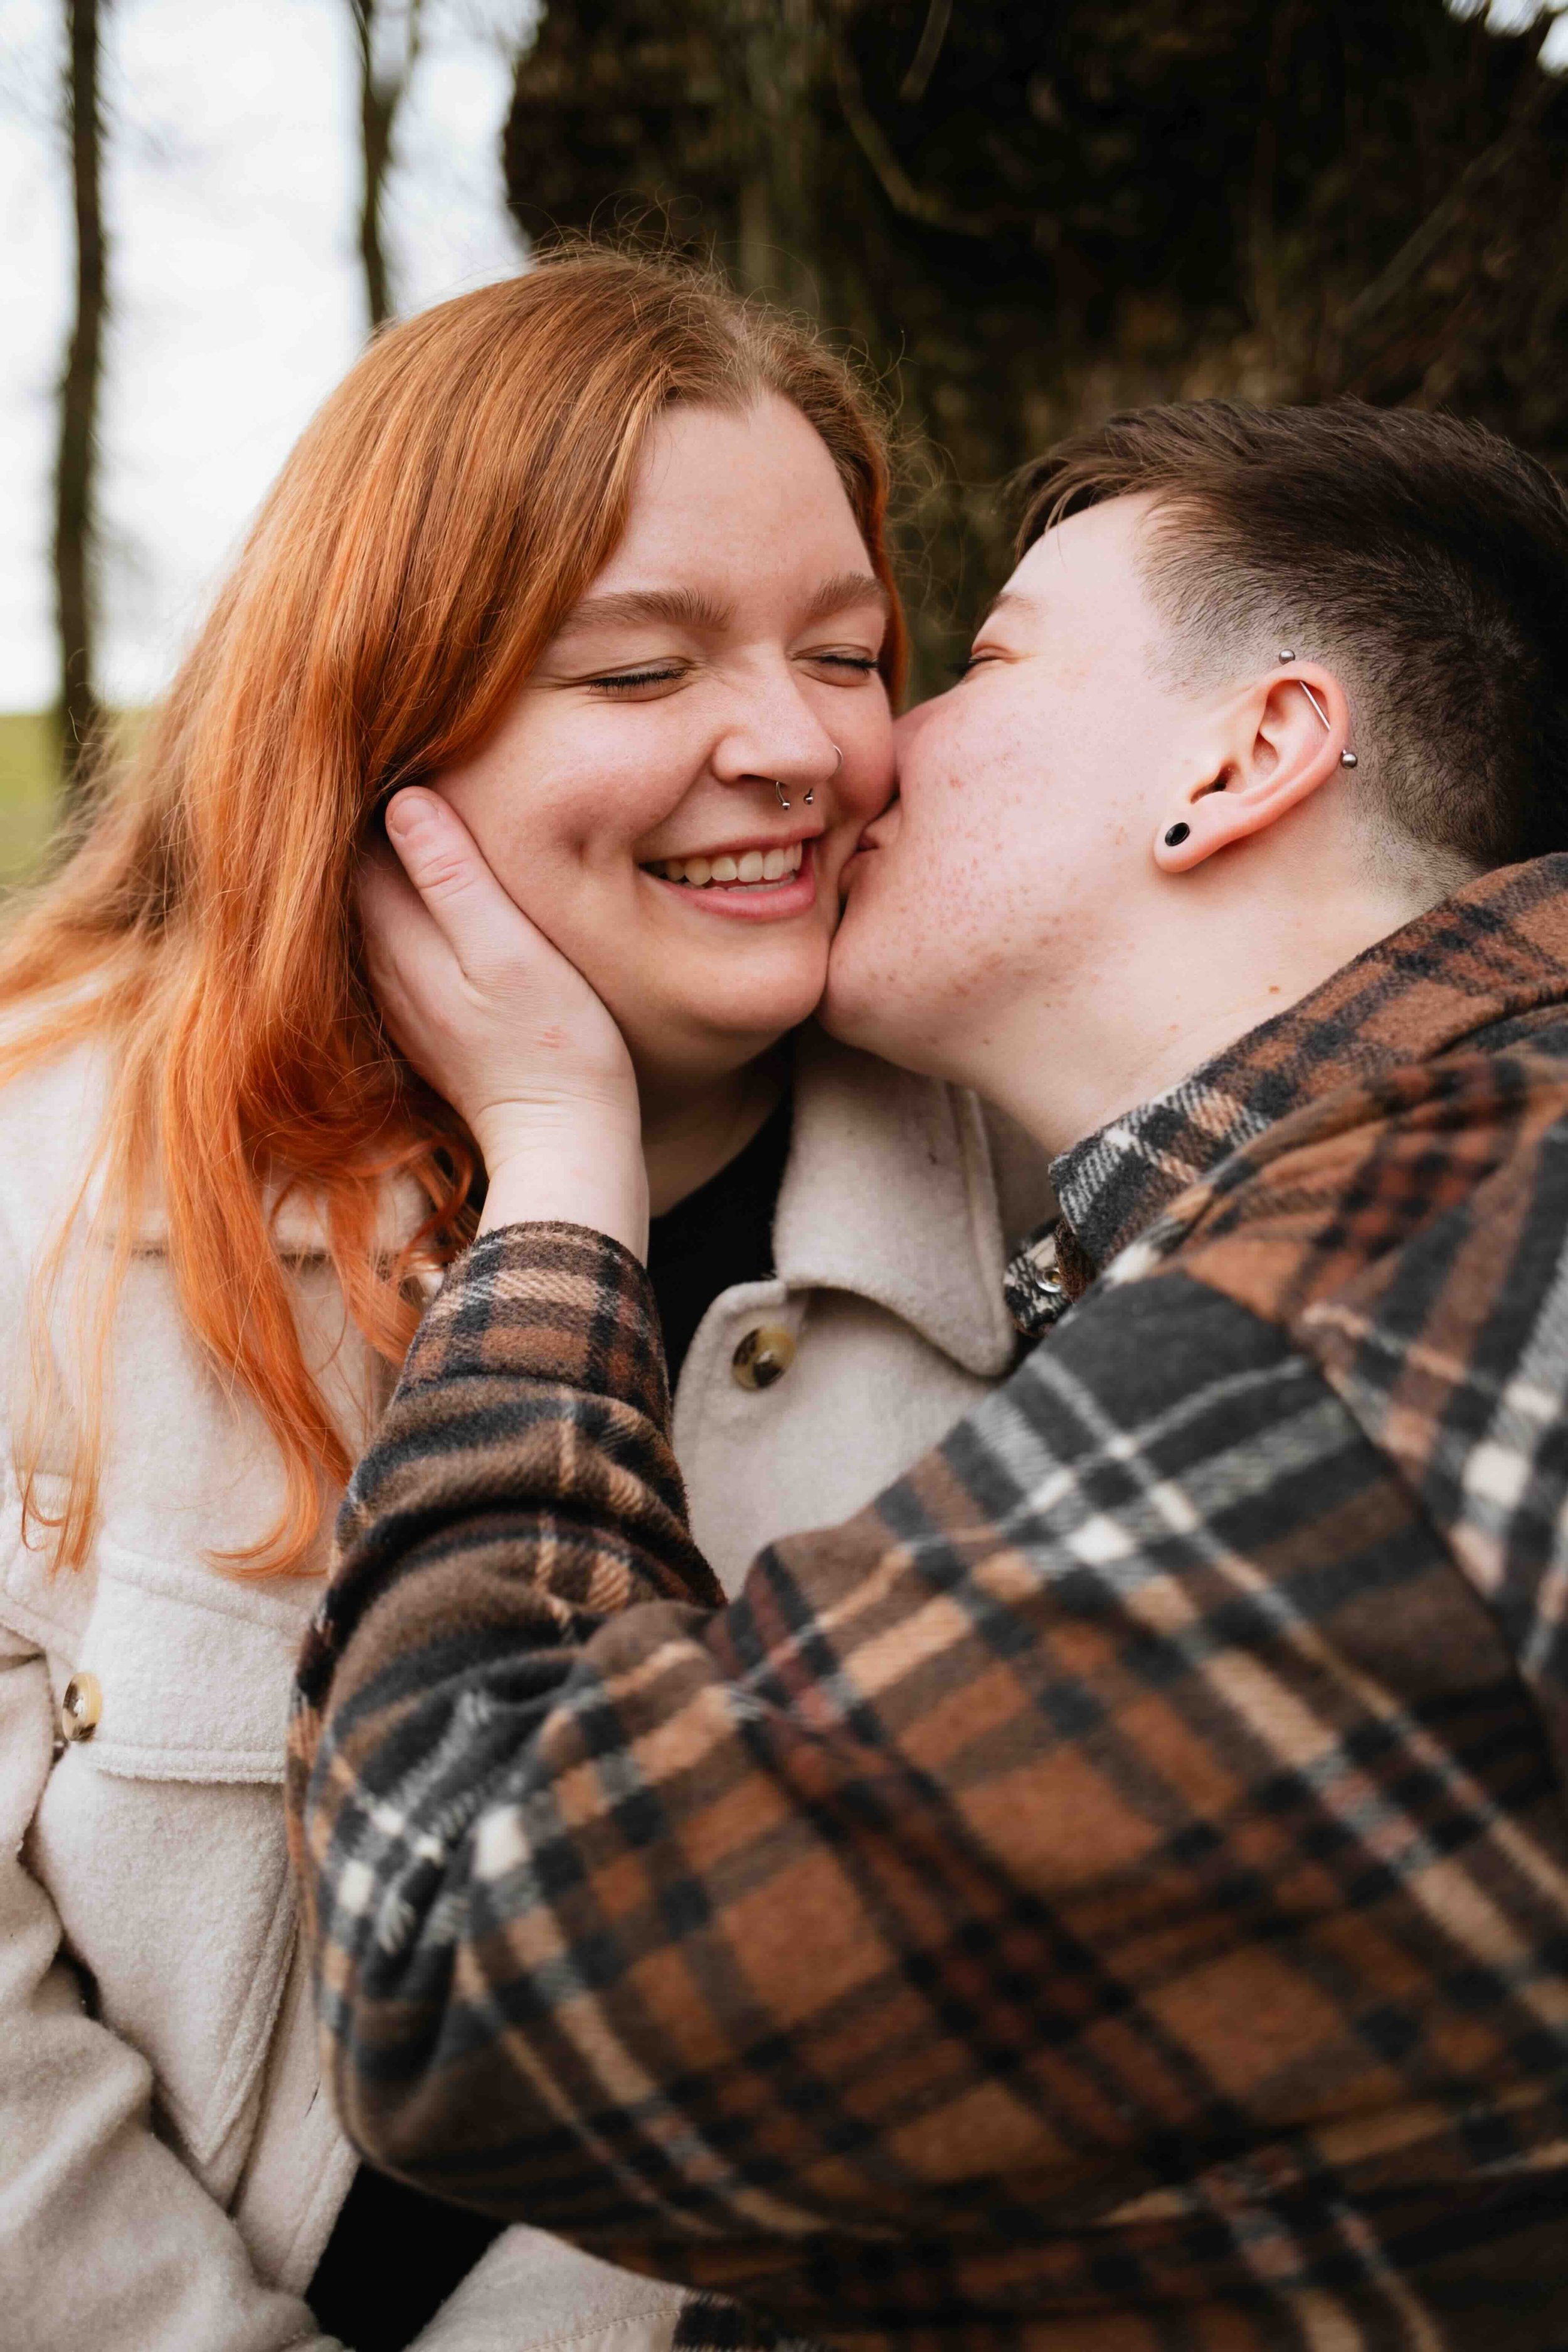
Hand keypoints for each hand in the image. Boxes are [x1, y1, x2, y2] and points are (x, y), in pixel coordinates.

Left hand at [362, 789, 647, 1256]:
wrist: (563, 1142)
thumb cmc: (554, 1043)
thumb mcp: (512, 950)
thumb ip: (455, 878)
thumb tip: (404, 800)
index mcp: (396, 939)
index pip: (352, 842)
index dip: (366, 786)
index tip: (385, 737)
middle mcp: (380, 967)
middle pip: (349, 872)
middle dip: (362, 818)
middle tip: (384, 749)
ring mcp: (397, 998)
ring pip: (366, 907)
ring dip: (378, 859)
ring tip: (398, 798)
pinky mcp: (422, 1019)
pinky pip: (390, 940)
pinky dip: (396, 902)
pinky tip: (418, 879)